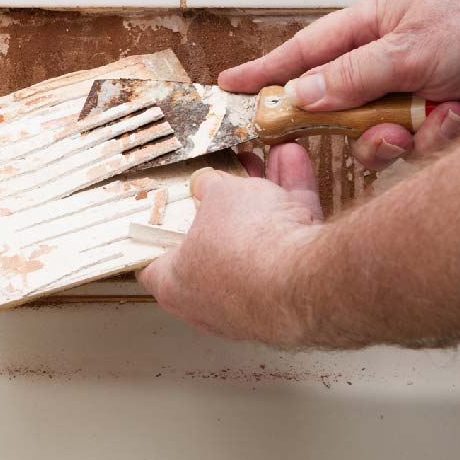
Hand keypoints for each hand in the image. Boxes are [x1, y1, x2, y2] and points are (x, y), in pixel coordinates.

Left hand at [137, 143, 322, 345]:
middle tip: (231, 174)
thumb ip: (210, 187)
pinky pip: (290, 240)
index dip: (157, 235)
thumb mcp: (218, 195)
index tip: (163, 215)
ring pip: (258, 238)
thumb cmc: (244, 247)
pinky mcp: (294, 290)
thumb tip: (207, 183)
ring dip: (266, 195)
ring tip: (269, 159)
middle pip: (214, 243)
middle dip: (227, 202)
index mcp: (177, 285)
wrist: (304, 279)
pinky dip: (294, 203)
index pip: (154, 265)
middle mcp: (213, 300)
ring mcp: (256, 298)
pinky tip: (295, 164)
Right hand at [218, 0, 459, 169]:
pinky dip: (450, 134)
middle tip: (389, 131)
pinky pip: (428, 143)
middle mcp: (397, 56)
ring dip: (418, 133)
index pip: (307, 50)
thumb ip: (353, 77)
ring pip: (389, 134)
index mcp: (377, 22)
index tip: (229, 88)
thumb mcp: (414, 48)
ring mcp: (426, 87)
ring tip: (452, 112)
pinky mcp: (454, 113)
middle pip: (349, 108)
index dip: (267, 72)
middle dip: (370, 128)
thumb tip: (301, 96)